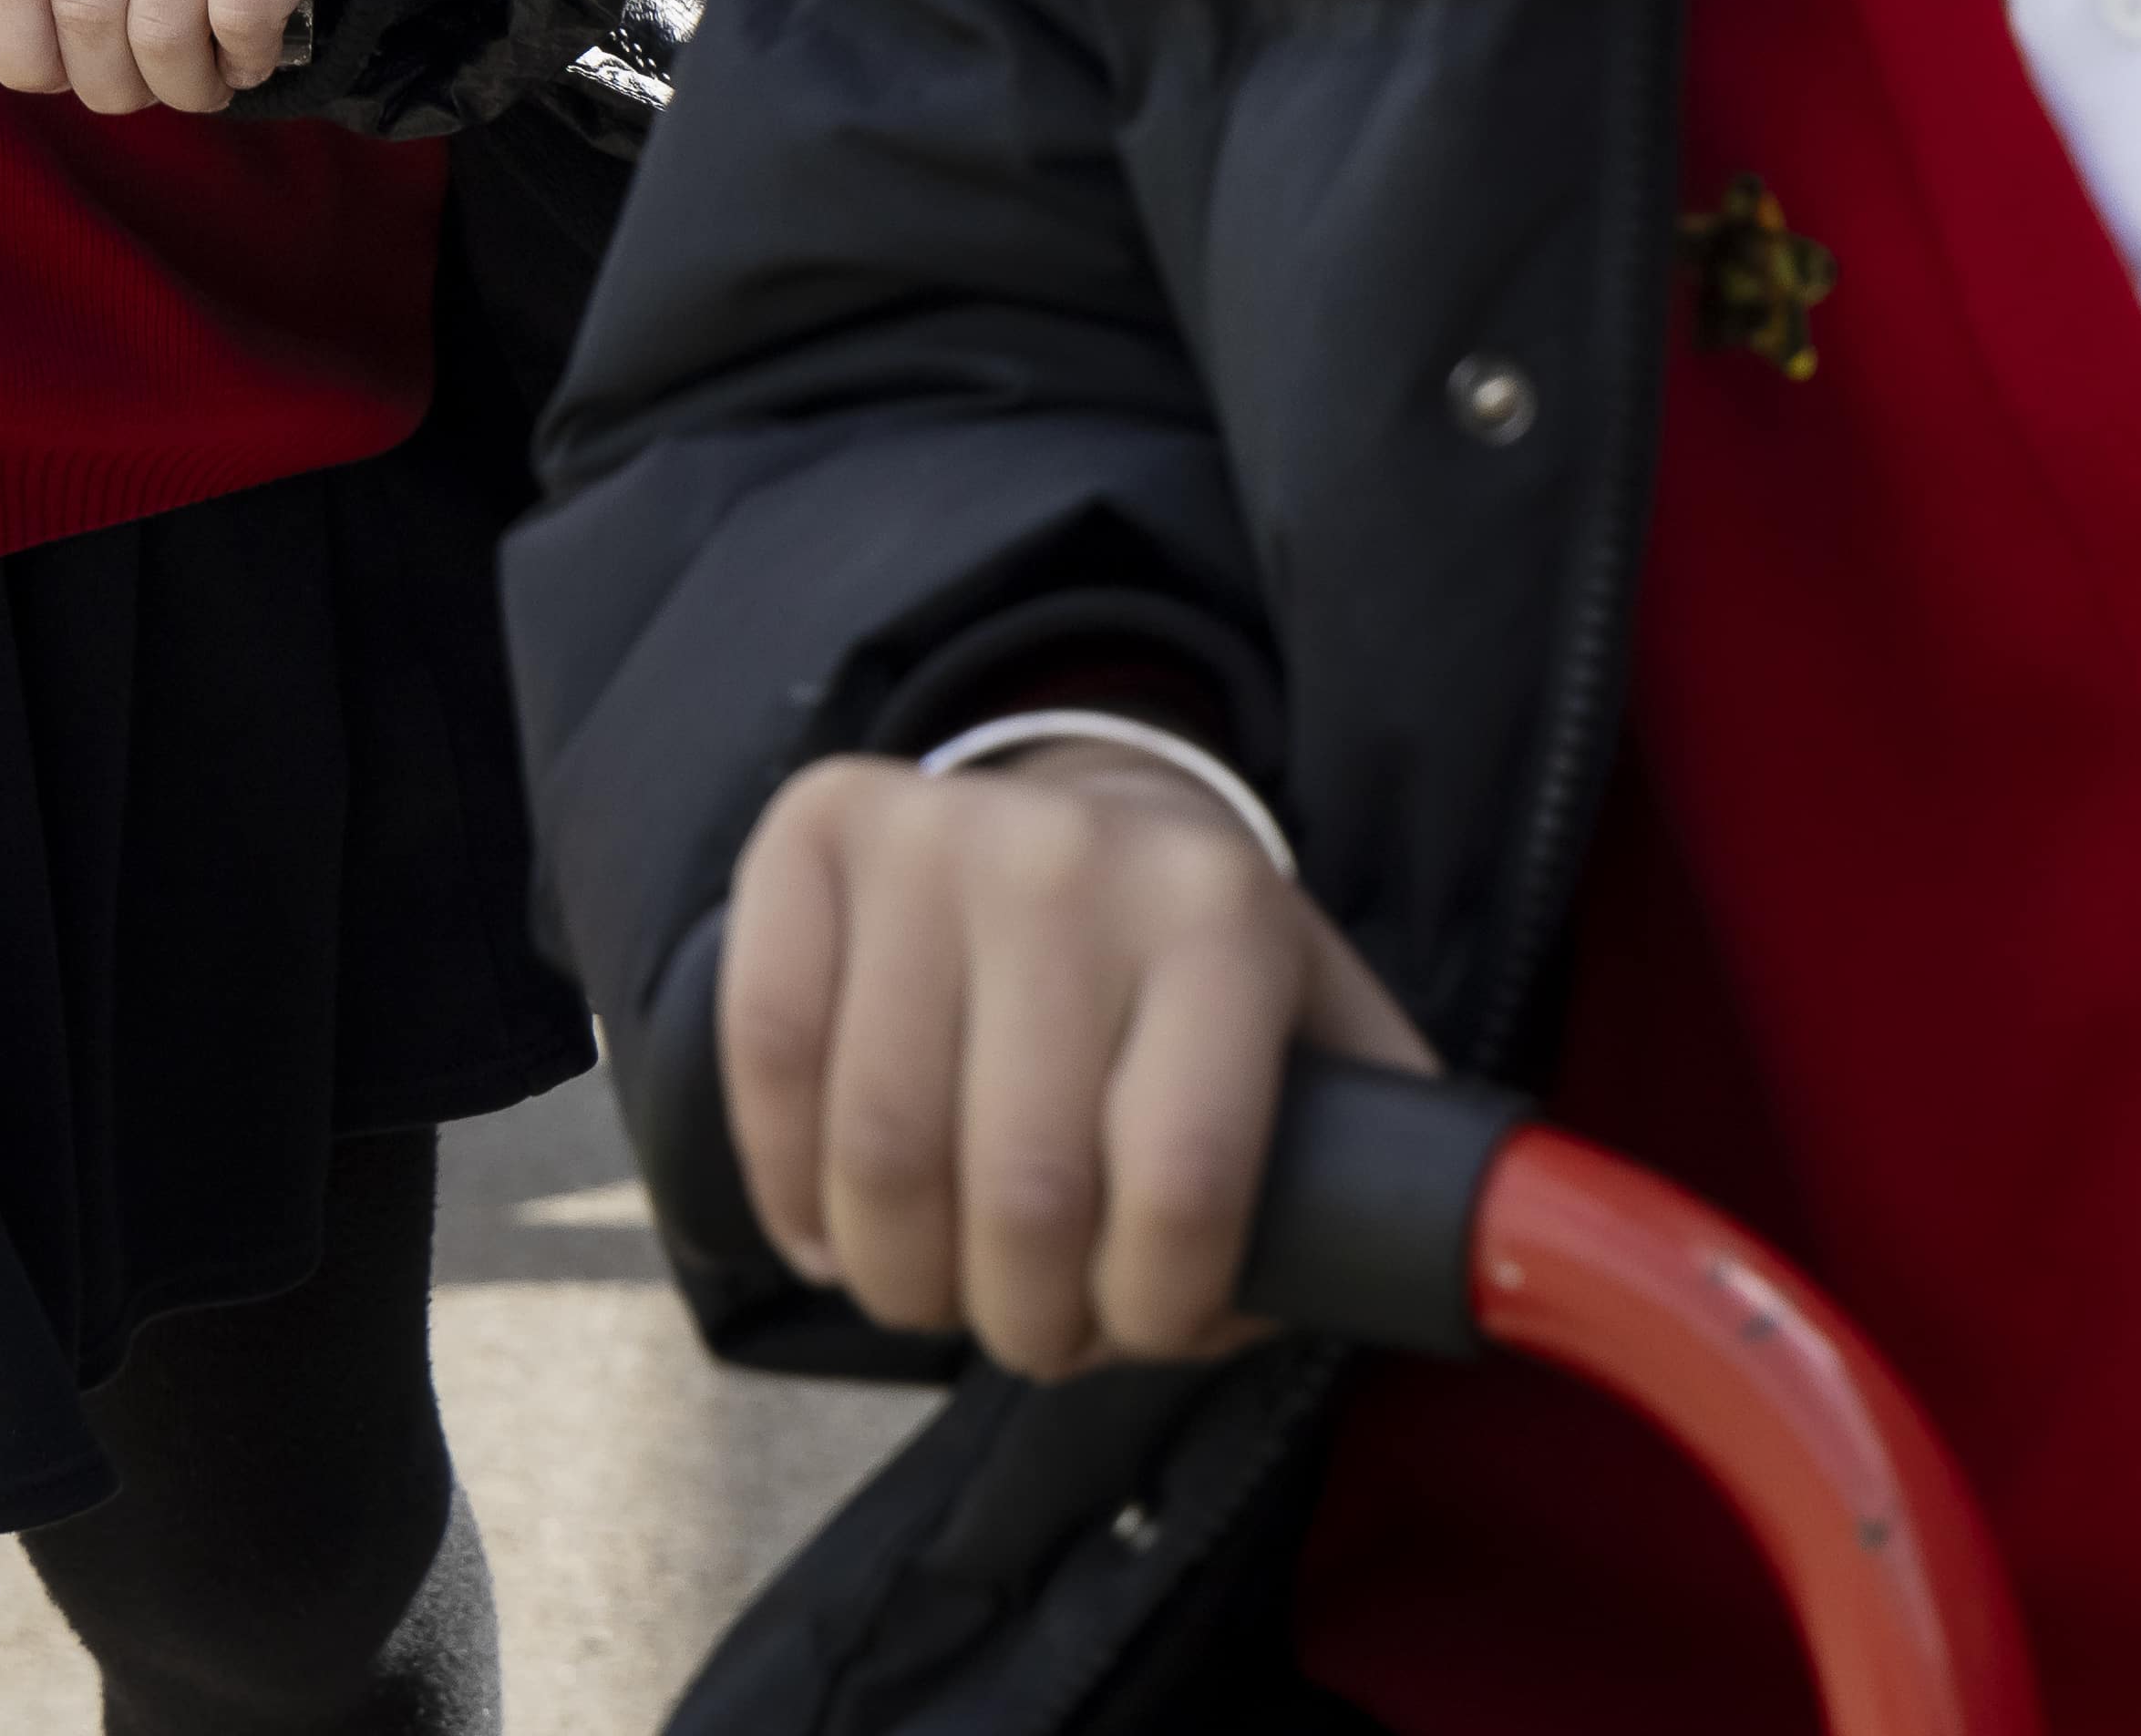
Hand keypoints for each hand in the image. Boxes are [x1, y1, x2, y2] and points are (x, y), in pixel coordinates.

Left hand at [0, 0, 346, 116]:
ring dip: (177, 86)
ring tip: (193, 78)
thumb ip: (3, 2)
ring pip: (161, 28)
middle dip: (107, 85)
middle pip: (84, 12)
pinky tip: (245, 51)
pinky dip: (240, 61)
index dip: (18, 56)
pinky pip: (239, 17)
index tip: (51, 76)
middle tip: (134, 86)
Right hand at [718, 743, 1430, 1377]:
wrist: (1079, 807)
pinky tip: (828, 1226)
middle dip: (1022, 1321)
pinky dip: (787, 1186)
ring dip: (899, 1280)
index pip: (1181, 1182)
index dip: (1153, 1312)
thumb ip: (1376, 1168)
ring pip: (878, 1147)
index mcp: (1223, 917)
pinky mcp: (814, 831)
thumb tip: (1374, 1288)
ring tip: (933, 1292)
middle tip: (1033, 1332)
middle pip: (1020, 1189)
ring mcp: (932, 834)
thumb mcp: (1323, 1038)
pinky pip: (765, 1057)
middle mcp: (1073, 858)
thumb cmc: (1202, 975)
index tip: (1144, 1330)